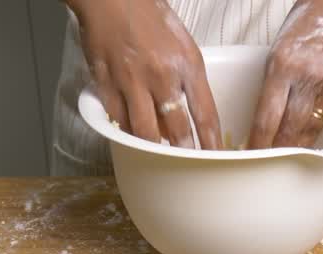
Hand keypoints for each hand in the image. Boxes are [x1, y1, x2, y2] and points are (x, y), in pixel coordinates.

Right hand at [68, 0, 221, 148]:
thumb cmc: (148, 16)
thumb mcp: (183, 44)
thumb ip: (189, 78)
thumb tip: (191, 113)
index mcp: (187, 64)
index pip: (206, 115)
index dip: (212, 143)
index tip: (216, 160)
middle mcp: (162, 76)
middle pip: (177, 129)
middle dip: (184, 153)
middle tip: (187, 167)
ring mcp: (132, 81)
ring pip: (145, 131)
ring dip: (153, 148)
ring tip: (158, 158)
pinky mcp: (106, 83)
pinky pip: (117, 120)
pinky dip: (124, 132)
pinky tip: (129, 137)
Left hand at [248, 0, 322, 149]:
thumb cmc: (308, 25)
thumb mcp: (278, 51)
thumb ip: (272, 84)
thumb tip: (262, 121)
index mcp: (283, 64)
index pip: (267, 117)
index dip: (258, 143)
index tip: (251, 155)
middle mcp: (308, 76)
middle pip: (289, 130)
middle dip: (277, 151)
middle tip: (266, 163)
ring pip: (310, 130)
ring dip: (297, 146)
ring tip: (285, 156)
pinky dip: (316, 131)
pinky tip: (307, 138)